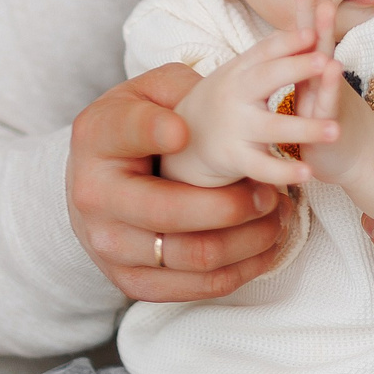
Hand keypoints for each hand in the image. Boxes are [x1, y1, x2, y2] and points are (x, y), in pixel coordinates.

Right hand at [67, 64, 299, 303]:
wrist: (95, 188)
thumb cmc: (133, 131)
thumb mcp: (146, 93)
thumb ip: (179, 87)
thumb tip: (222, 101)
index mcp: (97, 139)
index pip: (126, 131)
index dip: (155, 130)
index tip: (186, 131)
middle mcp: (95, 198)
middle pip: (169, 212)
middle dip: (234, 204)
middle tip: (271, 192)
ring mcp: (112, 248)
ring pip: (196, 256)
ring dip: (251, 238)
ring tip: (278, 215)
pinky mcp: (133, 284)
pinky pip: (200, 286)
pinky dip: (246, 267)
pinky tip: (267, 243)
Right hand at [165, 24, 341, 187]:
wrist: (181, 137)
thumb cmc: (223, 100)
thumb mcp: (239, 73)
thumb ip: (268, 55)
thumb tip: (305, 26)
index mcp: (240, 71)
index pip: (265, 50)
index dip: (288, 41)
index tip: (314, 31)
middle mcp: (235, 95)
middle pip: (265, 79)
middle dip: (294, 68)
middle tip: (326, 60)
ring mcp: (235, 127)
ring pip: (272, 128)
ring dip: (304, 128)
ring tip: (335, 130)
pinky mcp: (234, 157)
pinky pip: (262, 167)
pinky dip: (284, 171)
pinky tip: (308, 172)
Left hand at [286, 0, 366, 186]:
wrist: (357, 164)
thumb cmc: (332, 126)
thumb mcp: (316, 95)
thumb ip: (311, 69)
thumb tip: (305, 40)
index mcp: (313, 74)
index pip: (309, 34)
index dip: (309, 6)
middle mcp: (323, 82)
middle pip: (320, 38)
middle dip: (320, 6)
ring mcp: (329, 100)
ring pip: (325, 64)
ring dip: (326, 37)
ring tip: (324, 9)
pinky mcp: (328, 125)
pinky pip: (328, 102)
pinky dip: (329, 84)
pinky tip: (331, 66)